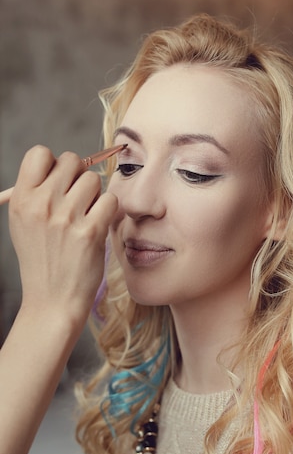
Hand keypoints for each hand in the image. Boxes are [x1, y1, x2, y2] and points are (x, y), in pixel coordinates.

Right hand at [8, 145, 117, 330]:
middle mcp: (40, 205)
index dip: (55, 163)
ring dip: (95, 196)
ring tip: (85, 218)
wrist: (52, 301)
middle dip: (79, 177)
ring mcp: (65, 218)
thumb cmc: (43, 259)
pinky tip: (97, 227)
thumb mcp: (25, 223)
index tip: (59, 183)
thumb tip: (65, 163)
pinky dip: (109, 212)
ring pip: (94, 180)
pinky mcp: (89, 232)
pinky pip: (110, 200)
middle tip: (77, 202)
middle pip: (72, 161)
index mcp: (21, 200)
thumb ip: (39, 191)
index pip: (40, 152)